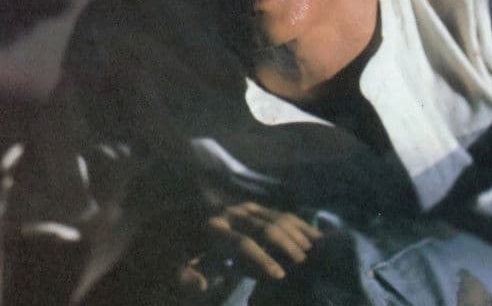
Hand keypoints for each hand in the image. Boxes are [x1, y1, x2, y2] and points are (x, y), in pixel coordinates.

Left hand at [179, 202, 322, 289]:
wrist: (182, 223)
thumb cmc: (185, 251)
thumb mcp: (177, 266)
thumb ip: (186, 278)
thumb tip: (201, 286)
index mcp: (214, 228)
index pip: (243, 243)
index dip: (262, 260)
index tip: (280, 276)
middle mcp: (233, 213)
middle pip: (265, 228)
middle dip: (286, 246)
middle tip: (303, 264)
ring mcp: (245, 207)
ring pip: (277, 217)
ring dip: (296, 234)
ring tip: (311, 253)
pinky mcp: (255, 206)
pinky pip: (281, 213)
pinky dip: (299, 224)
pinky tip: (315, 237)